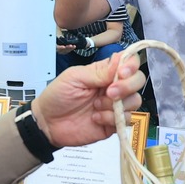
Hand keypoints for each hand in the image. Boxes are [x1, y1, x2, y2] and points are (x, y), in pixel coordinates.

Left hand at [31, 52, 146, 148]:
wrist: (47, 123)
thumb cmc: (57, 96)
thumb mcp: (74, 77)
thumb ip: (99, 72)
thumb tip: (121, 59)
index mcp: (105, 72)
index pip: (129, 63)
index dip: (131, 66)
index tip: (122, 73)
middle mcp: (113, 87)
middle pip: (138, 81)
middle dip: (127, 86)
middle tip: (109, 93)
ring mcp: (114, 106)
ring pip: (135, 101)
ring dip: (117, 104)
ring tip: (95, 107)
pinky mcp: (112, 123)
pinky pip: (126, 120)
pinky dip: (111, 119)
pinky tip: (95, 118)